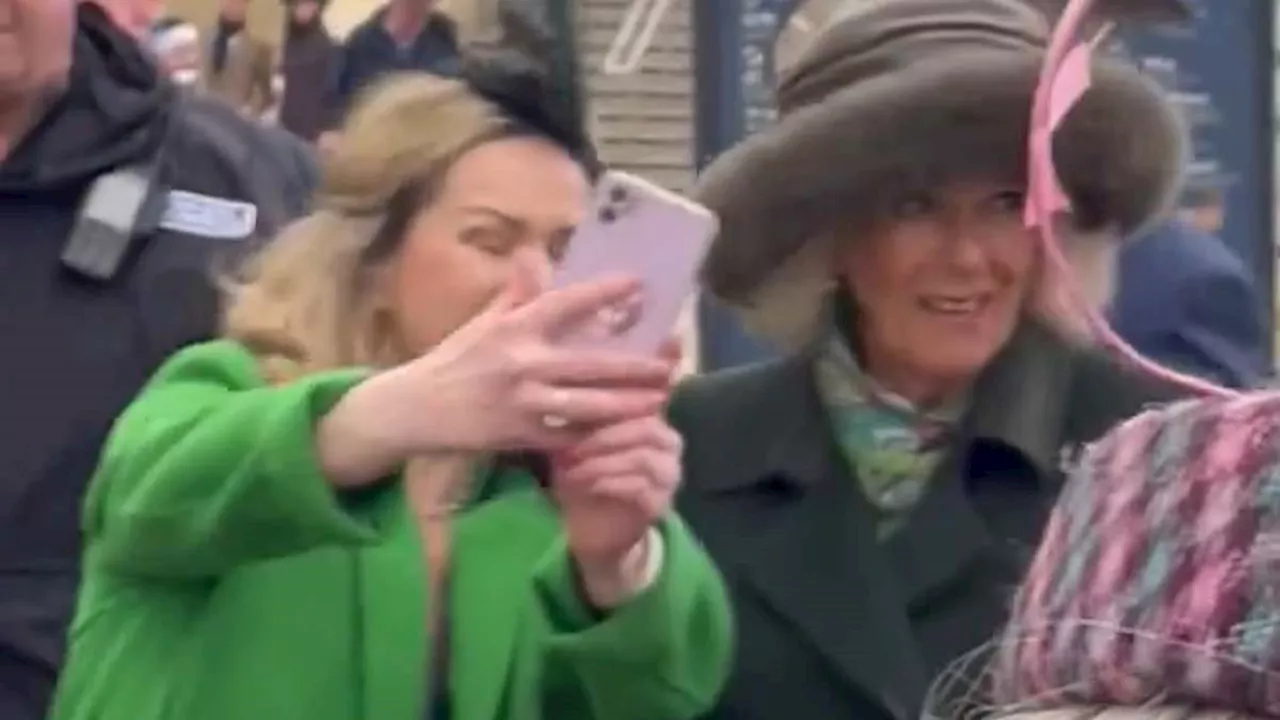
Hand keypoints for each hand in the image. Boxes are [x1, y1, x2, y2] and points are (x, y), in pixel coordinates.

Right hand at [318, 259, 674, 485]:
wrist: (414, 409)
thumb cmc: (453, 360)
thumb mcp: (482, 322)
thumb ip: (516, 294)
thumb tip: (536, 255)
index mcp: (514, 328)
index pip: (566, 304)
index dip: (604, 293)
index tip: (638, 285)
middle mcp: (521, 363)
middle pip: (592, 363)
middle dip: (635, 365)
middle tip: (668, 362)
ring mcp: (523, 402)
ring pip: (588, 405)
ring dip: (627, 403)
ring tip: (658, 398)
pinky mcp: (520, 435)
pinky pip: (568, 435)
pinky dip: (595, 433)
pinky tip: (622, 429)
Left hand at [551, 413, 682, 606]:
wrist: (592, 529)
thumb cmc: (584, 476)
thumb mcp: (576, 442)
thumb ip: (580, 419)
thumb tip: (568, 396)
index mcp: (652, 420)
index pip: (642, 401)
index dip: (610, 405)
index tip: (574, 411)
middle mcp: (669, 445)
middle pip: (648, 428)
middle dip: (605, 437)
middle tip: (572, 447)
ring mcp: (669, 475)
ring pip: (643, 458)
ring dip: (603, 462)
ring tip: (573, 469)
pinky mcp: (661, 503)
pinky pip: (640, 488)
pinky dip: (610, 483)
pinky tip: (588, 485)